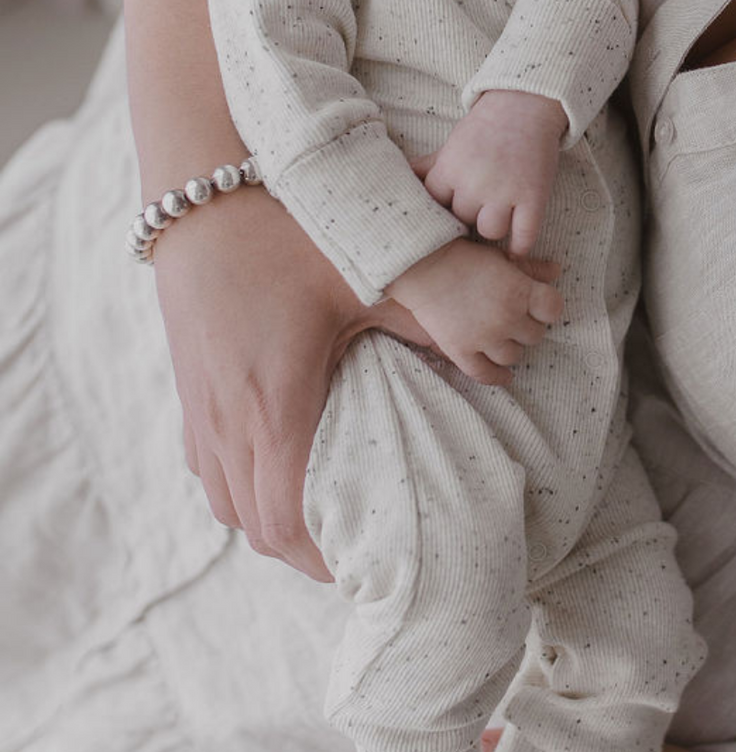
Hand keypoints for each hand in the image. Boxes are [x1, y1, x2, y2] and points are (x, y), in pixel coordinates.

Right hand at [154, 184, 436, 580]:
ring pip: (226, 502)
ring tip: (327, 518)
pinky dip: (243, 486)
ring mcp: (200, 404)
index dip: (328, 558)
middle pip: (256, 527)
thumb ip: (447, 310)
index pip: (289, 521)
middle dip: (309, 551)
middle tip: (363, 550)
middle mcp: (227, 417)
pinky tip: (280, 467)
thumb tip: (530, 320)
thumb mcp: (373, 270)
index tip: (373, 564)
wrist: (201, 187)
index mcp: (275, 403)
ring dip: (273, 521)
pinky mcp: (189, 386)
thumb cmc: (286, 227)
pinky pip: (208, 466)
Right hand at [387, 238, 564, 381]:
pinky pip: (486, 374)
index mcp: (519, 291)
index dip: (548, 307)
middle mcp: (507, 318)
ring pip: (513, 356)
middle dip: (528, 327)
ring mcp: (484, 338)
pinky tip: (505, 376)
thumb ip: (531, 267)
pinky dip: (498, 377)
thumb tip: (556, 272)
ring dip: (512, 348)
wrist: (418, 266)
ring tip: (505, 338)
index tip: (540, 305)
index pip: (553, 309)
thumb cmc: (461, 256)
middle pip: (535, 335)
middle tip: (517, 319)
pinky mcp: (462, 351)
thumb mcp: (500, 256)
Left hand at [422, 90, 566, 255]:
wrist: (526, 104)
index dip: (445, 207)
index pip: (435, 207)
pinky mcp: (533, 197)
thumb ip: (428, 167)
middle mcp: (474, 183)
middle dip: (471, 214)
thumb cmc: (486, 127)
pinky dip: (520, 247)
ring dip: (494, 227)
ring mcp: (505, 192)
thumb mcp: (451, 145)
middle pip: (463, 220)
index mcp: (450, 169)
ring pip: (490, 231)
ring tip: (500, 217)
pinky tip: (516, 246)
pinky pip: (524, 237)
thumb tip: (400, 178)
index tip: (455, 203)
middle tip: (482, 203)